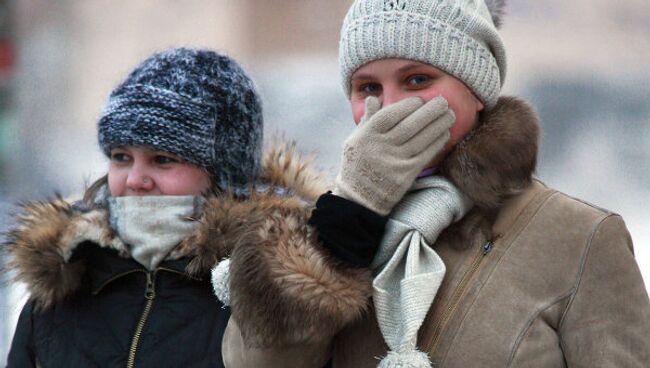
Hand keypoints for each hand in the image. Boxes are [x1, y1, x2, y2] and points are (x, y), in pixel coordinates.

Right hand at [333, 96, 454, 214]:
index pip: (390, 115)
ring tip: (450, 114)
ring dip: (439, 124)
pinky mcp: (406, 174)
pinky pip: (425, 154)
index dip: (407, 106)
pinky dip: (437, 142)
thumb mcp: (355, 139)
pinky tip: (444, 133)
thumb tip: (374, 99)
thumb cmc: (358, 163)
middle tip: (443, 101)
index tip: (419, 100)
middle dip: (430, 111)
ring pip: (421, 139)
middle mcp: (381, 147)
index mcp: (367, 135)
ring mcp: (395, 161)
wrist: (359, 197)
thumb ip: (367, 119)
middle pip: (410, 125)